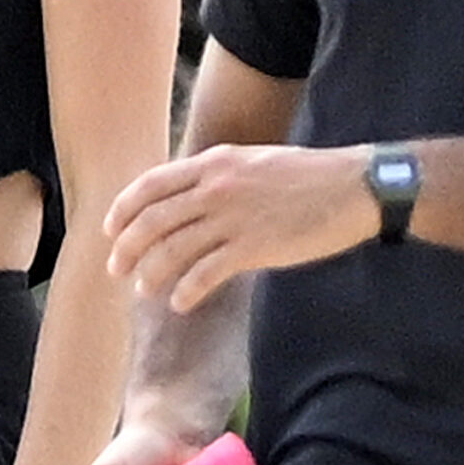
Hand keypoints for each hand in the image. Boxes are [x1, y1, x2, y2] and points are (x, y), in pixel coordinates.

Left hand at [106, 142, 377, 311]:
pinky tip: (180, 302)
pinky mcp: (254, 247)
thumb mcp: (253, 162)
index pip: (151, 185)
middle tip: (116, 269)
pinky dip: (186, 291)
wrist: (352, 186)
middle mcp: (216, 187)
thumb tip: (188, 197)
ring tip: (144, 289)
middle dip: (127, 248)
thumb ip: (218, 176)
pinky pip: (205, 274)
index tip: (111, 230)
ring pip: (172, 249)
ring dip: (150, 273)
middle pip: (152, 220)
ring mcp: (234, 218)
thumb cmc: (308, 176)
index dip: (123, 209)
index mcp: (214, 162)